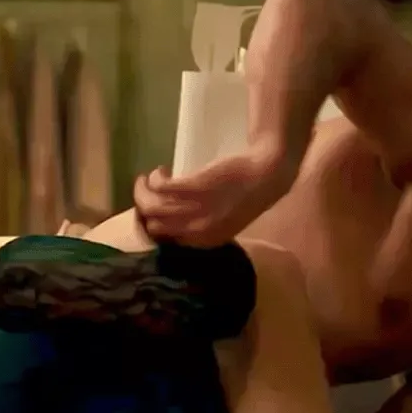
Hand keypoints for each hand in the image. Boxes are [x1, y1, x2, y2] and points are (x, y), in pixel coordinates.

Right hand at [132, 145, 299, 246]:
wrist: (267, 174)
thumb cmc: (248, 196)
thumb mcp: (225, 221)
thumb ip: (202, 226)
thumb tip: (176, 221)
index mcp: (205, 241)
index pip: (165, 242)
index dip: (153, 225)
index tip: (153, 210)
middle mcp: (198, 229)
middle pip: (153, 226)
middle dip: (143, 208)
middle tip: (146, 192)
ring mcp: (196, 208)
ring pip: (151, 206)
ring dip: (143, 191)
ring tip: (148, 180)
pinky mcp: (195, 186)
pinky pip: (161, 187)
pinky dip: (155, 178)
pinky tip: (161, 171)